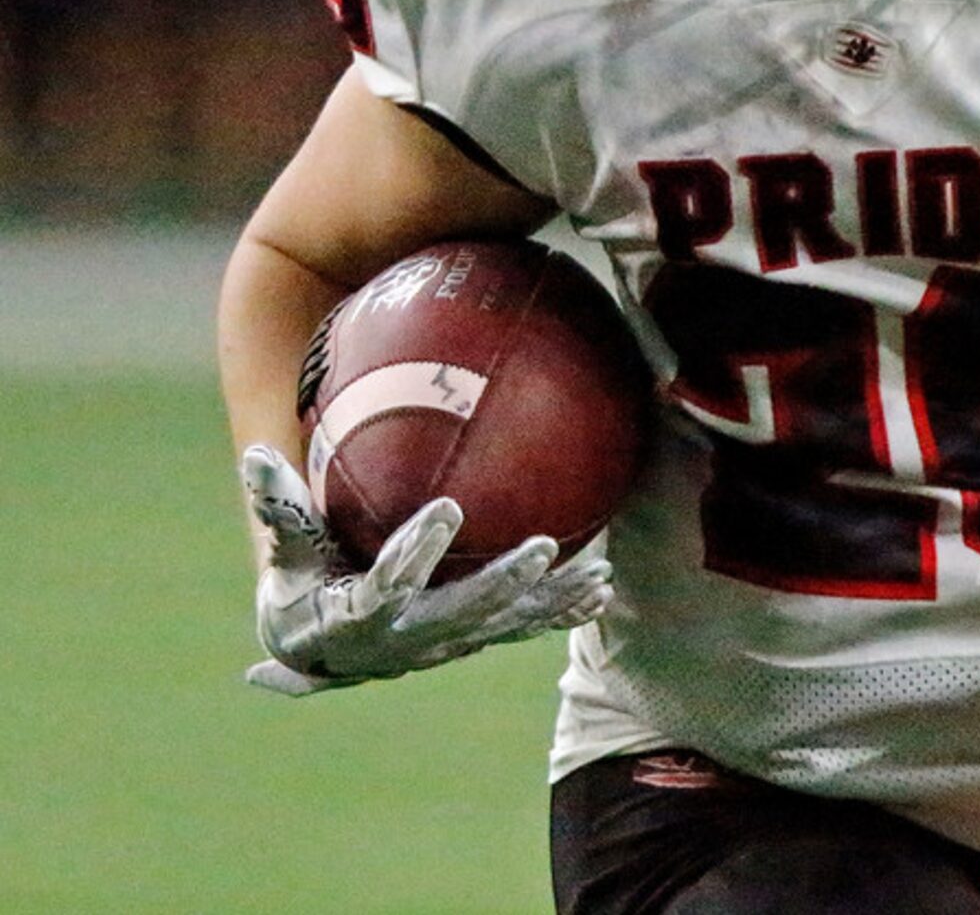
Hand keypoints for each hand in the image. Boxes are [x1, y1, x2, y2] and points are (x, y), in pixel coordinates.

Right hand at [242, 444, 611, 695]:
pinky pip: (519, 627)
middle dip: (503, 583)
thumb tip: (253, 453)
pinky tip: (602, 594)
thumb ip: (280, 505)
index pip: (386, 585)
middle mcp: (405, 642)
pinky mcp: (470, 640)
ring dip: (550, 602)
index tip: (447, 508)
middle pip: (461, 613)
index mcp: (353, 620)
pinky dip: (558, 612)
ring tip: (598, 579)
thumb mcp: (289, 551)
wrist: (318, 650)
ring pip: (502, 626)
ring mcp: (443, 646)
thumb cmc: (302, 585)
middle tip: (544, 547)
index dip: (415, 552)